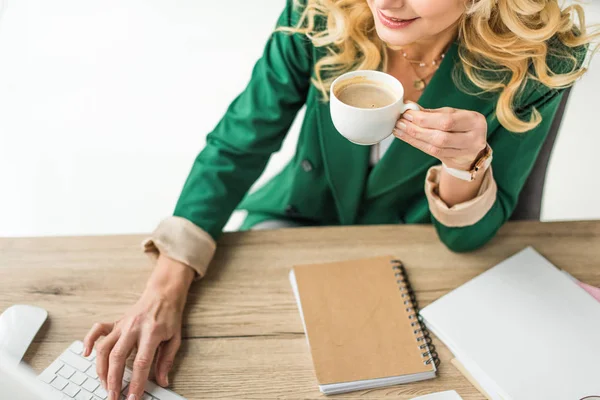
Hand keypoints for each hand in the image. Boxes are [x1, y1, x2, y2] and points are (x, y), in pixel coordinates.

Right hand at [83, 255, 194, 399]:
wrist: (164, 293)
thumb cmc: (169, 316)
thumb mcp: (175, 338)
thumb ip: (167, 360)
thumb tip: (163, 381)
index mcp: (152, 332)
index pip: (141, 362)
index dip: (136, 382)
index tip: (133, 397)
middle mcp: (134, 328)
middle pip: (118, 357)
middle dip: (113, 381)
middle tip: (113, 397)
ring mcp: (122, 324)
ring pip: (104, 348)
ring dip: (101, 369)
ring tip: (105, 384)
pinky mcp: (115, 322)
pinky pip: (97, 330)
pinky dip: (88, 341)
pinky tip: (85, 354)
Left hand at [393, 107, 487, 169]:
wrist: (472, 149)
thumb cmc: (460, 126)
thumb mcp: (452, 115)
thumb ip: (432, 112)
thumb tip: (408, 106)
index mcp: (474, 121)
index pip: (447, 120)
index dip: (425, 118)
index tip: (407, 113)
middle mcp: (473, 138)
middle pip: (440, 136)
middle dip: (416, 129)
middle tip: (400, 122)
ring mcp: (465, 152)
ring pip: (435, 147)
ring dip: (413, 137)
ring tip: (399, 130)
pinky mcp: (454, 161)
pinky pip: (432, 153)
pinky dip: (416, 144)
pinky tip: (406, 137)